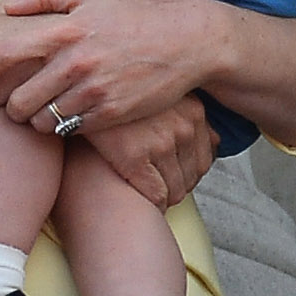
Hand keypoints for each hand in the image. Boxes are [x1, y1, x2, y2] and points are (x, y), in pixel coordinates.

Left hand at [0, 0, 213, 131]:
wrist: (186, 42)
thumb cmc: (134, 15)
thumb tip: (6, 8)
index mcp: (65, 29)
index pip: (4, 55)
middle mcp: (75, 62)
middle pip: (19, 99)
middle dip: (11, 107)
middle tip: (15, 106)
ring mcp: (93, 91)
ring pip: (42, 121)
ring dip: (37, 120)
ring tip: (44, 112)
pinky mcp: (110, 114)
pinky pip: (70, 131)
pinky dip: (64, 127)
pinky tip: (71, 116)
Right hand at [82, 101, 221, 207]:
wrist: (81, 91)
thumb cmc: (121, 95)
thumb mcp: (163, 94)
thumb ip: (188, 115)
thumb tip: (214, 141)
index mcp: (194, 111)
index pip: (207, 158)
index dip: (189, 173)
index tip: (173, 176)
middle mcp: (184, 127)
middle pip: (192, 177)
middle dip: (177, 187)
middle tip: (158, 188)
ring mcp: (161, 142)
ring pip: (176, 190)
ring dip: (164, 198)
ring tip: (147, 194)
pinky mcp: (136, 156)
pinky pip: (157, 195)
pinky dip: (152, 204)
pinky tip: (138, 197)